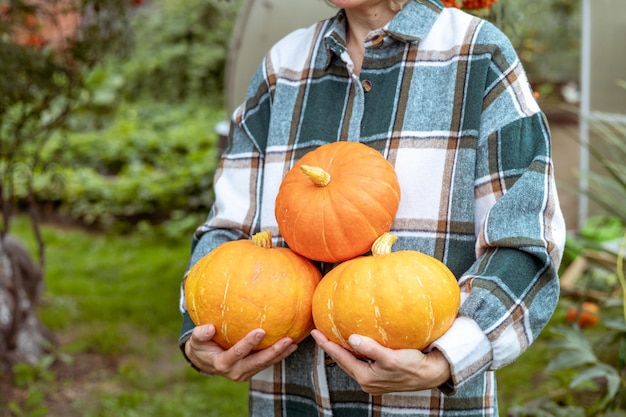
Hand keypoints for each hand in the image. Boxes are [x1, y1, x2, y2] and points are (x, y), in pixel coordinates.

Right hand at [185, 324, 297, 381]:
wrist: (205, 361)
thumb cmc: (201, 347)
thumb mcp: (195, 341)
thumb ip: (200, 334)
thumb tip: (209, 328)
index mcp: (222, 363)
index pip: (238, 353)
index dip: (249, 343)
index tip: (261, 331)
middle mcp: (235, 371)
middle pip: (258, 362)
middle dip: (274, 351)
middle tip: (287, 339)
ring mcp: (245, 373)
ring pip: (265, 364)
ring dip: (280, 354)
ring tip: (293, 342)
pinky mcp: (251, 370)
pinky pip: (267, 363)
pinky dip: (279, 355)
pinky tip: (291, 345)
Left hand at [311, 329, 450, 394]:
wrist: (430, 373)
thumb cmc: (413, 366)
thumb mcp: (391, 358)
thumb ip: (371, 348)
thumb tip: (351, 338)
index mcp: (366, 377)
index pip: (340, 358)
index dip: (326, 345)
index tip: (315, 333)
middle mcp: (367, 380)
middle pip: (342, 361)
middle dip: (330, 347)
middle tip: (319, 332)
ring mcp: (373, 378)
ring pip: (351, 361)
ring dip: (341, 349)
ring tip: (332, 336)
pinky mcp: (380, 373)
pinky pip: (361, 360)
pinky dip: (354, 350)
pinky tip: (354, 340)